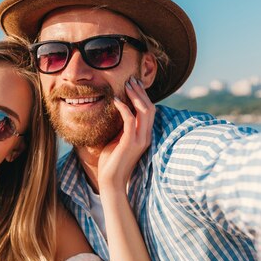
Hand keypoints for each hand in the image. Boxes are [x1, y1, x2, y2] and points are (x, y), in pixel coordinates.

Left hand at [98, 77, 154, 191]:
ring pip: (144, 111)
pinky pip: (130, 120)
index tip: (134, 84)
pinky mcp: (130, 143)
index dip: (143, 96)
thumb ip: (122, 126)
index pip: (149, 111)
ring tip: (126, 85)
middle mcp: (146, 136)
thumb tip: (118, 110)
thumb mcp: (118, 139)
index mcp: (145, 135)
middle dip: (141, 92)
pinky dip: (124, 107)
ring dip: (135, 96)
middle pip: (150, 108)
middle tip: (131, 80)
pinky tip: (115, 100)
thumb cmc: (111, 161)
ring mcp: (140, 140)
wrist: (111, 181)